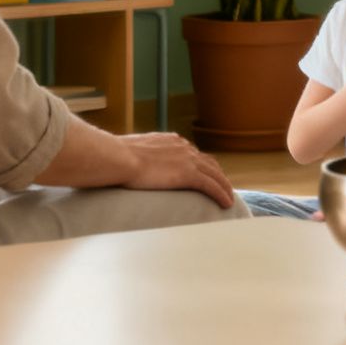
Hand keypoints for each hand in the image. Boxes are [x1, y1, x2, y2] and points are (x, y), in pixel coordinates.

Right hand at [119, 133, 234, 207]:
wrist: (118, 158)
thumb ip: (140, 156)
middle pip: (208, 162)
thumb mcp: (131, 151)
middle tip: (223, 186)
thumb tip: (131, 163)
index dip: (201, 164)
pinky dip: (221, 194)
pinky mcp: (188, 174)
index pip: (192, 153)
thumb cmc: (116, 157)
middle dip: (217, 174)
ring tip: (229, 198)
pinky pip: (211, 186)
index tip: (205, 172)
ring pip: (215, 174)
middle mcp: (183, 147)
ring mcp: (187, 160)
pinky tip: (227, 203)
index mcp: (170, 141)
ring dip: (224, 186)